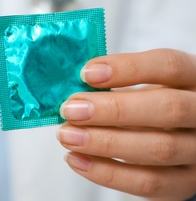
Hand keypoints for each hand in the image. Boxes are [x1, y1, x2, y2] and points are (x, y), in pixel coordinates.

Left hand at [56, 49, 195, 200]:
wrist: (176, 135)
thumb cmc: (151, 102)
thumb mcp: (144, 84)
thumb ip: (117, 85)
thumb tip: (74, 93)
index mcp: (194, 77)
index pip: (169, 66)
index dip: (127, 68)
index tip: (86, 73)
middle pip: (167, 108)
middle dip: (113, 110)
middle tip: (70, 110)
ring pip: (158, 149)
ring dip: (104, 143)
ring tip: (67, 136)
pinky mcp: (184, 183)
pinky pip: (148, 183)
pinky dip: (106, 173)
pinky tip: (76, 159)